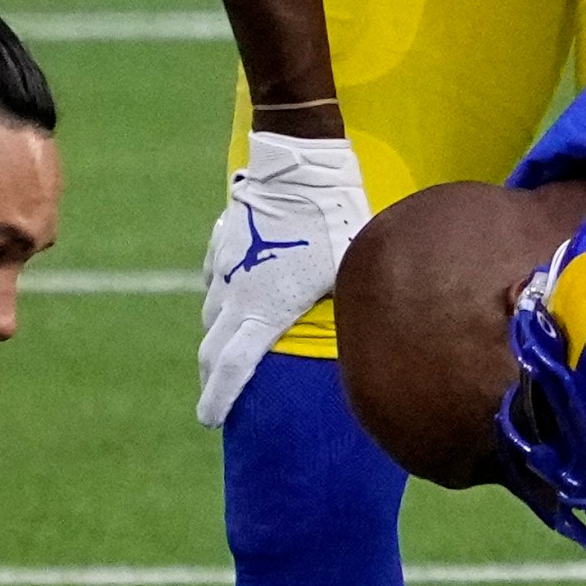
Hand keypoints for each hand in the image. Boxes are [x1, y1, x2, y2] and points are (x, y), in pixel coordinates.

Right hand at [196, 132, 369, 427]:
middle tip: (212, 401)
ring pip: (213, 311)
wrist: (300, 166)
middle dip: (211, 379)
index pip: (232, 366)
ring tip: (225, 352)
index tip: (209, 420)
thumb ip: (351, 315)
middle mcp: (236, 291)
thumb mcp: (349, 277)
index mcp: (264, 308)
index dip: (219, 398)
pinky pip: (217, 275)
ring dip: (218, 335)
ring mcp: (225, 264)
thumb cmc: (336, 222)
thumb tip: (376, 347)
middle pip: (212, 348)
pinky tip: (232, 295)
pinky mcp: (223, 240)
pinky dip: (223, 292)